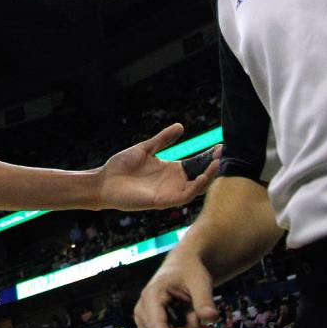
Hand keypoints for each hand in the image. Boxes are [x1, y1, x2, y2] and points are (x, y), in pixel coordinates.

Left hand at [96, 123, 219, 210]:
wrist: (104, 181)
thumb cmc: (122, 166)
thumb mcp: (145, 149)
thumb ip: (162, 140)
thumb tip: (180, 126)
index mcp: (170, 170)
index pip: (195, 163)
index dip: (208, 156)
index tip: (220, 146)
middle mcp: (173, 182)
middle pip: (199, 175)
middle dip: (212, 166)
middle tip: (222, 154)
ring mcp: (168, 192)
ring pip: (195, 188)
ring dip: (207, 177)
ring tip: (217, 164)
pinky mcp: (161, 201)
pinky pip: (183, 197)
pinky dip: (194, 188)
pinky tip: (200, 177)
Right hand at [134, 253, 218, 327]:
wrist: (182, 266)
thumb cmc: (189, 271)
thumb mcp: (200, 282)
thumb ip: (205, 300)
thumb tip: (211, 317)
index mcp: (152, 295)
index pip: (157, 324)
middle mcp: (142, 308)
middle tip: (198, 316)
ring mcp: (143, 319)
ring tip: (192, 315)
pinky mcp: (148, 325)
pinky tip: (186, 320)